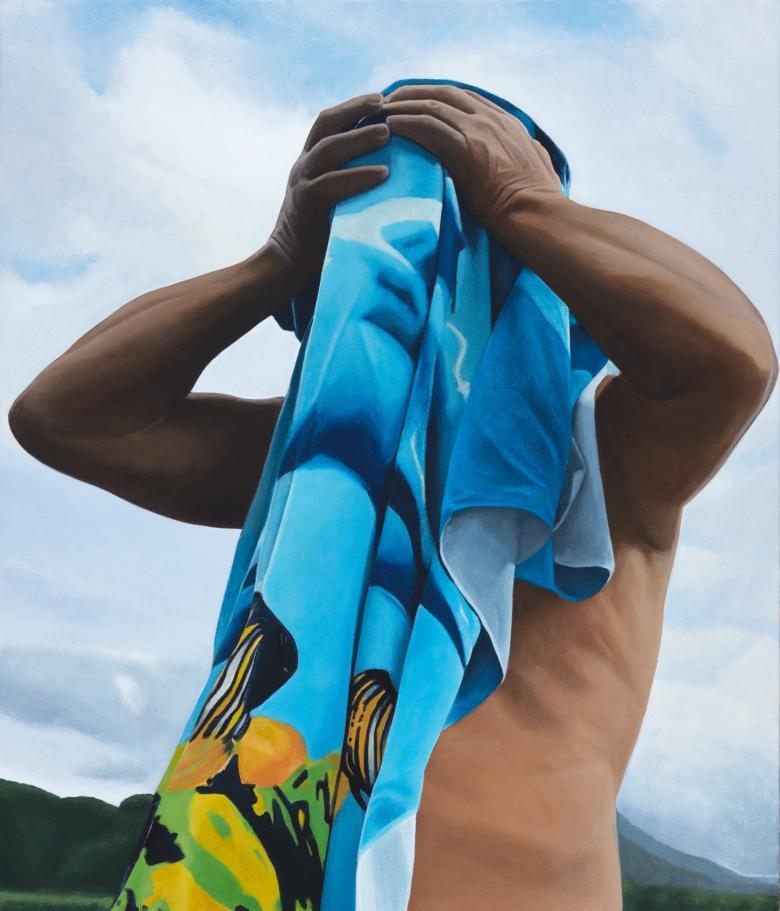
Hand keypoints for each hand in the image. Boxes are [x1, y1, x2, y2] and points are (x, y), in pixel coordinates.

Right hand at [268, 92, 390, 289]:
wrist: (286, 265)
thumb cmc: (319, 235)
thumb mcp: (331, 199)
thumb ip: (348, 179)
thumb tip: (390, 168)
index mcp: (309, 160)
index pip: (329, 121)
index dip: (353, 106)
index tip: (381, 97)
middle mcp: (303, 165)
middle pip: (326, 123)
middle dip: (355, 108)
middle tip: (386, 101)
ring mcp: (302, 182)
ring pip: (329, 149)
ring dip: (360, 138)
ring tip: (388, 132)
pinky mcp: (306, 204)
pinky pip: (332, 184)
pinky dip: (359, 177)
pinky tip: (383, 174)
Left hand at [383, 84, 561, 238]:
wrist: (537, 214)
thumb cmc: (539, 201)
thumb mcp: (538, 165)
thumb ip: (529, 151)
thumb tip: (530, 150)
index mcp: (507, 122)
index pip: (465, 98)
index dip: (437, 96)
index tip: (418, 101)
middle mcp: (490, 119)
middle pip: (444, 92)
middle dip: (414, 92)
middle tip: (390, 99)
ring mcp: (478, 131)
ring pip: (431, 105)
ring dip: (402, 105)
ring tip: (380, 111)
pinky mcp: (464, 148)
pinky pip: (427, 126)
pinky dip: (405, 122)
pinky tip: (389, 126)